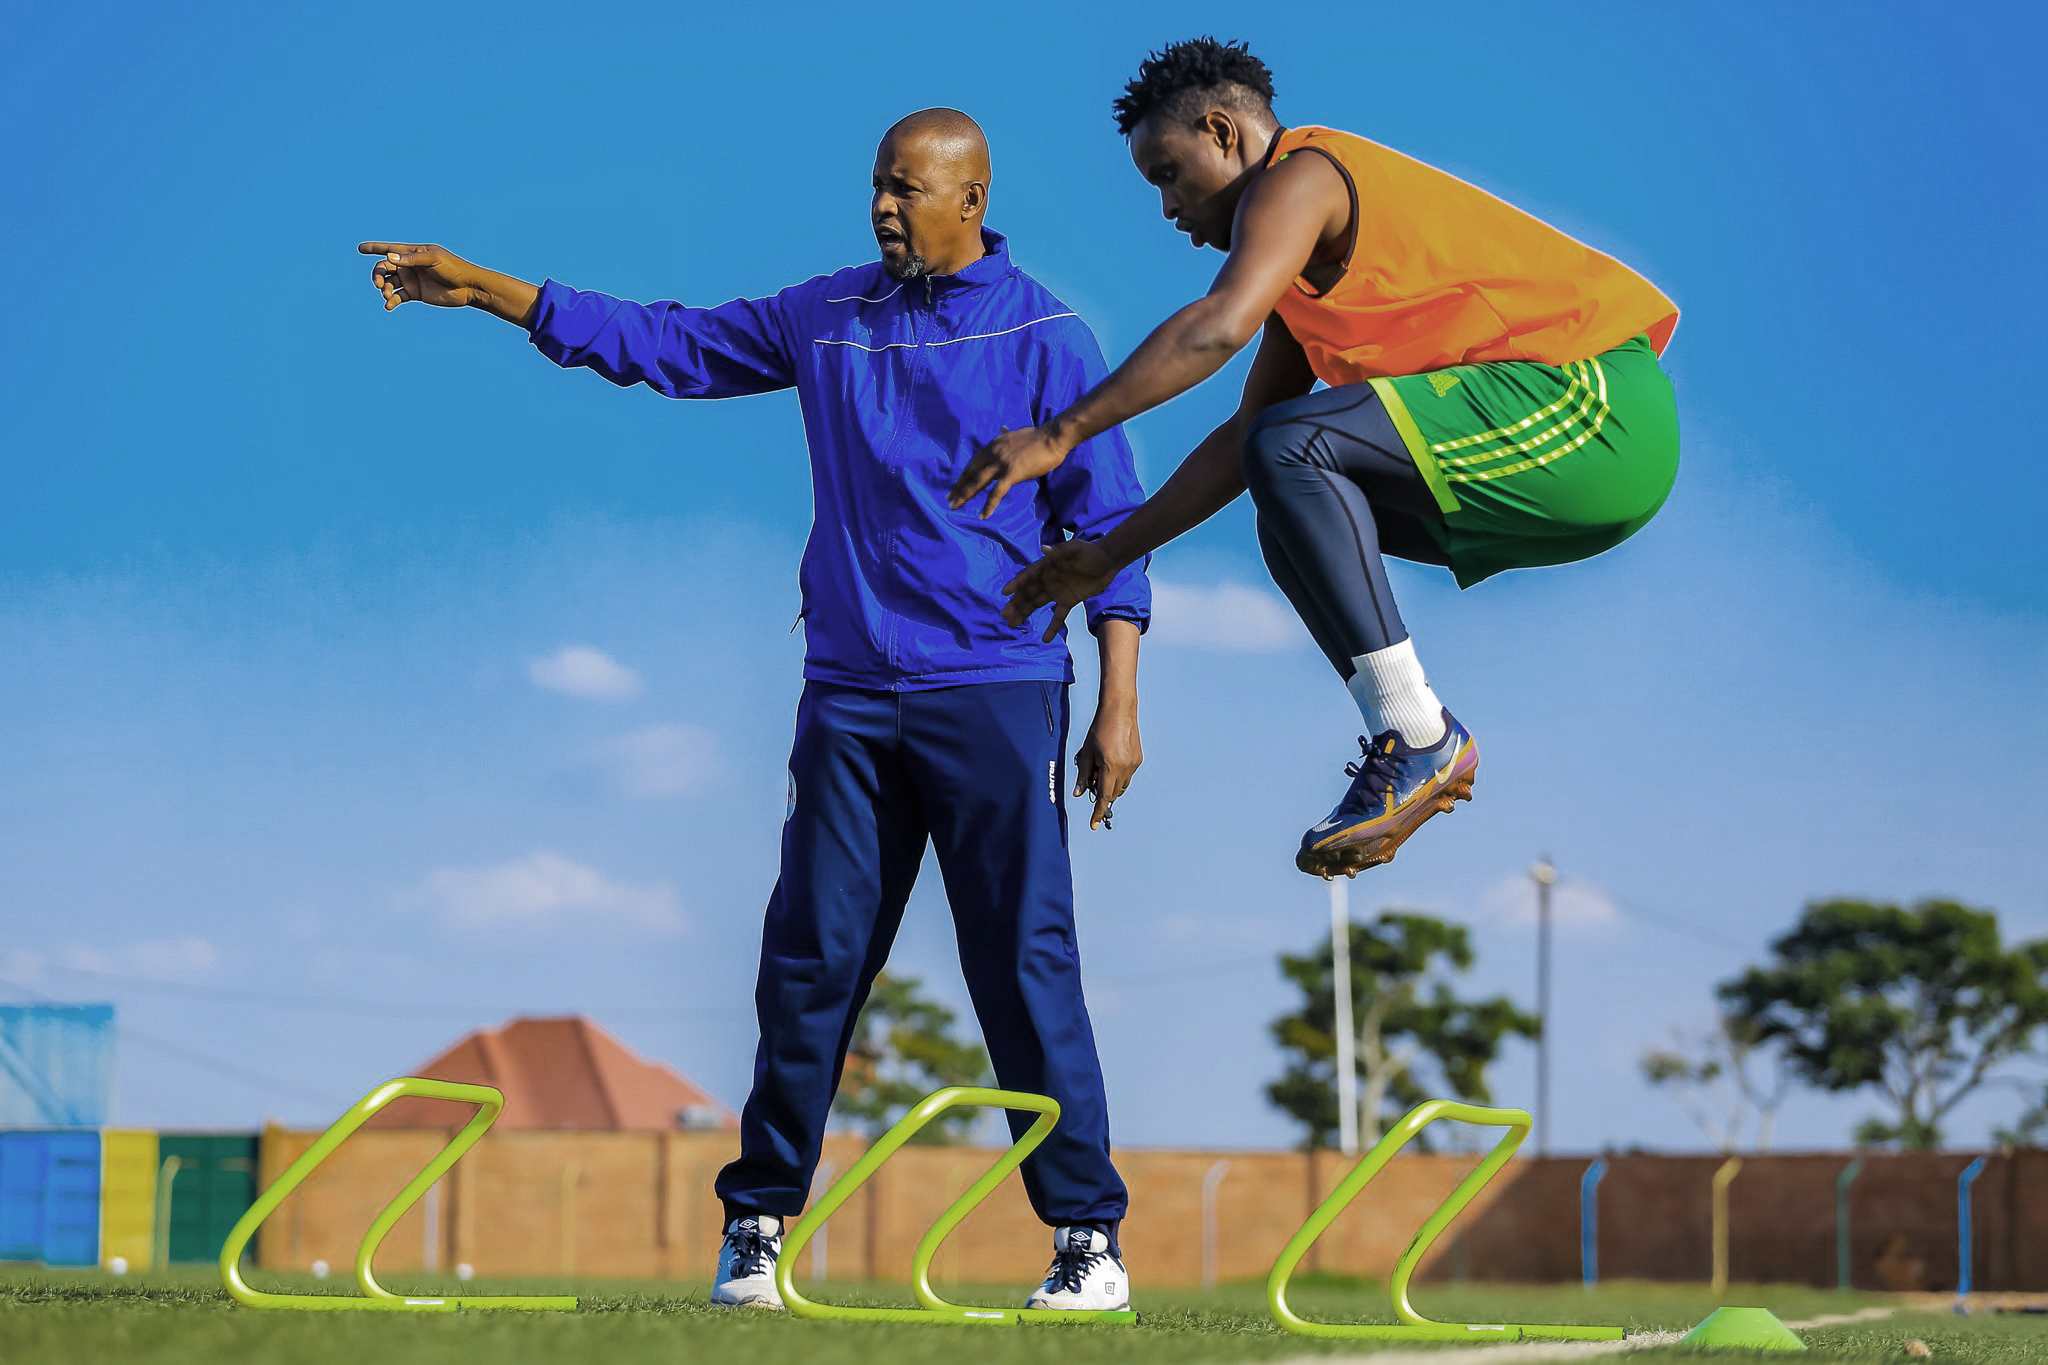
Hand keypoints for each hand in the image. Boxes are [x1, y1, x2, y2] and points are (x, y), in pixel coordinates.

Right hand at [358, 241, 490, 311]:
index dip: (375, 248)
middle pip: (385, 268)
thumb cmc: (454, 268)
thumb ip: (412, 260)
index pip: (390, 249)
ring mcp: (411, 280)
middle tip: (380, 285)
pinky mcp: (415, 294)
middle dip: (378, 275)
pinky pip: (398, 297)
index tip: (360, 249)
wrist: (468, 287)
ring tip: (388, 296)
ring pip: (389, 283)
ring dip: (385, 289)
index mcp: (413, 253)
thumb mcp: (434, 260)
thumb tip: (389, 258)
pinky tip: (389, 305)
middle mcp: (409, 266)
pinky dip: (391, 301)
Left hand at [949, 425, 1071, 518]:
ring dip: (965, 495)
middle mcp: (993, 453)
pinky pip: (996, 492)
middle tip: (949, 499)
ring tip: (955, 507)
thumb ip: (1006, 435)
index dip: (963, 475)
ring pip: (978, 482)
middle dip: (958, 487)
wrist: (1053, 437)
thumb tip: (1002, 429)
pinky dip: (988, 505)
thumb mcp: (1016, 434)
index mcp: (993, 445)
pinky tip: (983, 515)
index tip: (956, 485)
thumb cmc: (1039, 437)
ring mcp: (1001, 463)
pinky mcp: (1012, 473)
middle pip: (970, 472)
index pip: (973, 462)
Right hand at [1002, 540, 1117, 639]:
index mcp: (1047, 566)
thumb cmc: (1091, 551)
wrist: (1108, 561)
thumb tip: (1044, 549)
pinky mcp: (1069, 601)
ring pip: (1037, 604)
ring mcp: (1058, 591)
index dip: (1017, 583)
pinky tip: (1045, 639)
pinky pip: (1058, 616)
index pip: (1029, 575)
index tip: (1005, 592)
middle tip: (1005, 616)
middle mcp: (1049, 579)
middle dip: (1016, 604)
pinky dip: (1052, 627)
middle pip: (1028, 593)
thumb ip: (1061, 550)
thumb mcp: (1076, 548)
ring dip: (1024, 613)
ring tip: (1012, 624)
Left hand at [1074, 705, 1141, 830]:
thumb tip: (1079, 793)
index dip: (1098, 812)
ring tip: (1100, 766)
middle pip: (1112, 793)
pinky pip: (1127, 776)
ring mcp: (1134, 764)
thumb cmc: (1099, 729)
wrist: (1119, 711)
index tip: (1094, 824)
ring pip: (1121, 786)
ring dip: (1110, 785)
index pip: (1103, 797)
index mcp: (1110, 766)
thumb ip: (1083, 774)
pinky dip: (1117, 775)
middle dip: (1102, 793)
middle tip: (1091, 779)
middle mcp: (1125, 768)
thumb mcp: (1086, 752)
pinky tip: (1110, 760)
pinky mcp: (1138, 759)